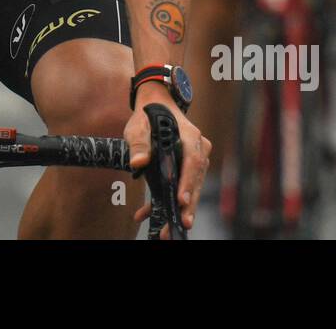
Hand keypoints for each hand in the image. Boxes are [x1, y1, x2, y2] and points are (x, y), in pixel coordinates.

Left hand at [126, 84, 209, 237]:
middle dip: (188, 204)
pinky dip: (165, 201)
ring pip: (191, 187)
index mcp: (190, 136)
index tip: (181, 201)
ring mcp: (195, 159)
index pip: (193, 162)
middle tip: (183, 224)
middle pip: (195, 179)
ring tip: (170, 230)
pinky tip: (148, 214)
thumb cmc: (148, 115)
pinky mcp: (187, 167)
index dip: (188, 183)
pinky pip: (181, 186)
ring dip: (180, 208)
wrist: (155, 104)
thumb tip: (137, 164)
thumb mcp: (139, 126)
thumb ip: (138, 144)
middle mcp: (198, 149)